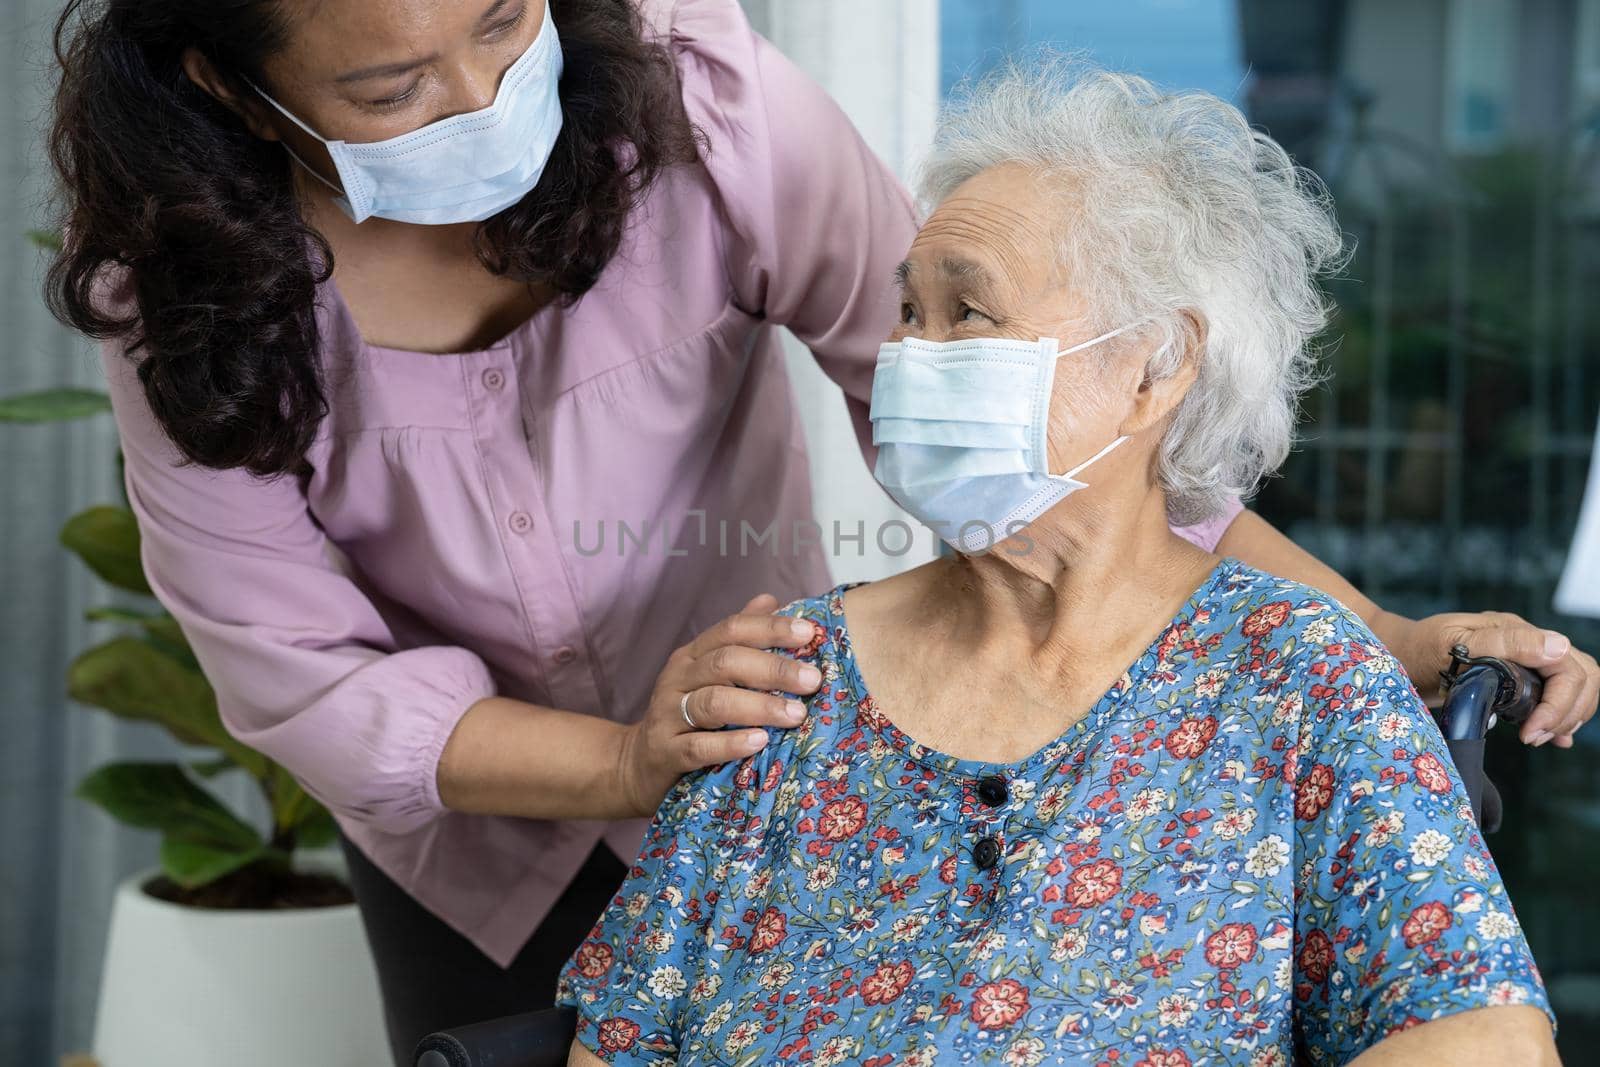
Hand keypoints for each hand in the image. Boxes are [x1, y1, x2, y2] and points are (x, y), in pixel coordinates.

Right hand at [614, 594, 822, 816]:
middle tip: (812, 680)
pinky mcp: (666, 752)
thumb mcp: (708, 672)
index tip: (808, 632)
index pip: (731, 629)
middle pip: (725, 662)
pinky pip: (699, 746)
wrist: (639, 762)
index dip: (770, 628)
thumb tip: (771, 599)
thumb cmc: (687, 713)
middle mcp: (678, 678)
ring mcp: (668, 715)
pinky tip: (760, 742)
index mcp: (693, 654)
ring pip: (714, 702)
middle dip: (773, 669)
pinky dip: (731, 743)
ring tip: (796, 714)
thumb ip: (740, 638)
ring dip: (759, 706)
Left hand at [1379, 609, 1598, 746]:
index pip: (1570, 668)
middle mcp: (1528, 645)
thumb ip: (1505, 644)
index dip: (1559, 704)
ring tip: (1535, 737)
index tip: (1530, 732)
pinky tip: (1552, 736)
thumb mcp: (1453, 642)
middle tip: (1532, 738)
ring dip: (1565, 717)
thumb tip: (1558, 647)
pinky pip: (1556, 696)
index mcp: (1517, 632)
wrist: (1397, 654)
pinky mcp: (1518, 681)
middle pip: (1582, 677)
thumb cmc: (1418, 646)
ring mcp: (1525, 662)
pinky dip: (1560, 717)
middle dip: (1566, 713)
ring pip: (1576, 687)